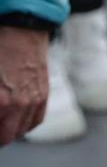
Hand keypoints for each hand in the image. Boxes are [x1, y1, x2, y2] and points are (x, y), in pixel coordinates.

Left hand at [0, 26, 50, 145]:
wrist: (22, 29)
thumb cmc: (0, 48)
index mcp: (1, 101)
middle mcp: (19, 105)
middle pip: (5, 137)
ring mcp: (34, 101)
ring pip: (19, 132)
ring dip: (8, 131)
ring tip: (1, 124)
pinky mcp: (43, 95)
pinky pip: (35, 121)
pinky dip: (24, 124)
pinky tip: (15, 119)